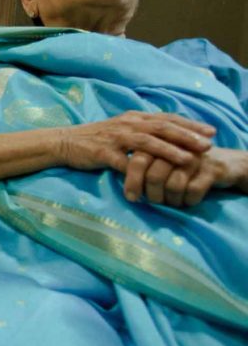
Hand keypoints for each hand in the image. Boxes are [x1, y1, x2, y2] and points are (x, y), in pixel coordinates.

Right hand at [58, 111, 214, 172]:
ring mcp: (115, 138)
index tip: (210, 132)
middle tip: (208, 144)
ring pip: (147, 141)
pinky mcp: (103, 153)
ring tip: (188, 159)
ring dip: (170, 150)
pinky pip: (124, 163)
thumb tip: (167, 135)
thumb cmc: (95, 138)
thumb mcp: (121, 128)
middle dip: (187, 136)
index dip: (190, 124)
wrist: (63, 142)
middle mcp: (127, 124)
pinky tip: (150, 180)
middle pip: (162, 127)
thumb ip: (142, 130)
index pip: (167, 118)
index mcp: (133, 118)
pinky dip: (138, 173)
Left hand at [124, 147, 247, 206]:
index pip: (138, 161)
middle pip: (154, 175)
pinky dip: (188, 201)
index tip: (131, 198)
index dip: (132, 181)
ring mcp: (196, 157)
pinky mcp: (213, 168)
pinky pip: (193, 190)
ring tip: (173, 202)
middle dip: (153, 195)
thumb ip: (140, 165)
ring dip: (171, 200)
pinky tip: (187, 202)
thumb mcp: (160, 161)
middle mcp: (177, 147)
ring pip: (174, 185)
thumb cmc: (183, 164)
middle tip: (155, 202)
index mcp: (161, 142)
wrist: (224, 162)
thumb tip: (121, 181)